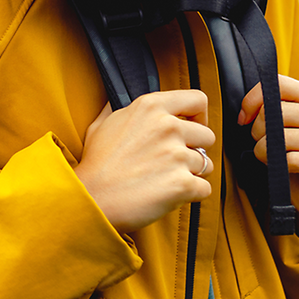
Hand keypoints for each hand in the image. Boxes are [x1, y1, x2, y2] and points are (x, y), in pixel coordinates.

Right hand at [75, 90, 215, 234]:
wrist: (91, 199)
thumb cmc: (96, 164)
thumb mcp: (101, 125)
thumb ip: (116, 108)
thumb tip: (115, 99)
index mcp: (150, 107)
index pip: (197, 100)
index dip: (199, 116)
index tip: (191, 129)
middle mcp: (167, 126)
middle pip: (207, 135)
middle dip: (195, 150)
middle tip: (173, 163)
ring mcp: (176, 155)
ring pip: (207, 164)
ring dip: (192, 174)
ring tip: (165, 181)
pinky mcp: (183, 183)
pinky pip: (204, 189)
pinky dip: (191, 196)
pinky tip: (168, 195)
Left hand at [240, 75, 298, 246]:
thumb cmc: (290, 152)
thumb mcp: (278, 124)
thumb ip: (266, 108)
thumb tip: (246, 111)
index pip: (279, 84)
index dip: (253, 100)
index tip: (244, 119)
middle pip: (276, 111)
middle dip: (257, 129)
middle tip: (259, 142)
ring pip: (282, 137)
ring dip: (263, 150)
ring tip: (269, 157)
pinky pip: (292, 160)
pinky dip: (278, 166)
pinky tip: (282, 169)